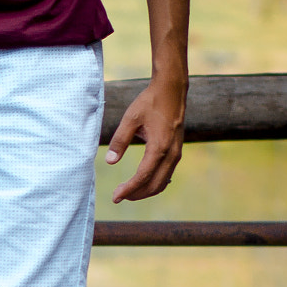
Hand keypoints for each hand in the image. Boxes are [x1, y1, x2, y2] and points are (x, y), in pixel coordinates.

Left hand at [105, 77, 185, 202]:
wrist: (172, 90)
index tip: (115, 196)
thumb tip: (110, 161)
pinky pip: (167, 174)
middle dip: (136, 194)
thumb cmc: (150, 102)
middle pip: (154, 184)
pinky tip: (142, 183)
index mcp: (160, 146)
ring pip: (162, 182)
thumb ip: (119, 140)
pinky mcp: (177, 150)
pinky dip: (154, 182)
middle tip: (118, 196)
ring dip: (145, 190)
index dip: (129, 189)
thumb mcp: (130, 118)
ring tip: (127, 192)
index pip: (143, 176)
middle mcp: (171, 153)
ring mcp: (176, 152)